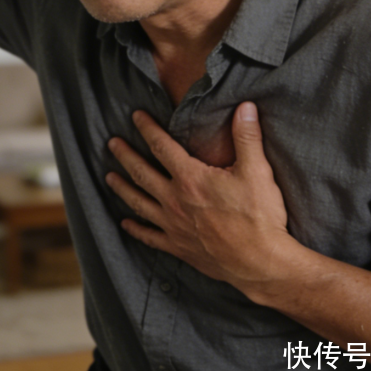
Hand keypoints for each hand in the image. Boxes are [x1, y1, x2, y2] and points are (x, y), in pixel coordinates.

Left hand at [106, 102, 297, 296]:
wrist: (260, 263)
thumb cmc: (259, 217)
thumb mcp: (257, 171)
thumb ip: (247, 137)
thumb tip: (245, 107)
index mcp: (191, 179)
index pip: (162, 147)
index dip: (148, 129)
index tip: (136, 116)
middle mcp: (175, 201)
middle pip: (142, 173)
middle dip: (125, 156)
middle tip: (112, 143)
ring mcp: (173, 226)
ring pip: (139, 203)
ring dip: (122, 188)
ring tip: (109, 177)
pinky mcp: (178, 247)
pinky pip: (150, 237)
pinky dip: (136, 229)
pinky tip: (126, 223)